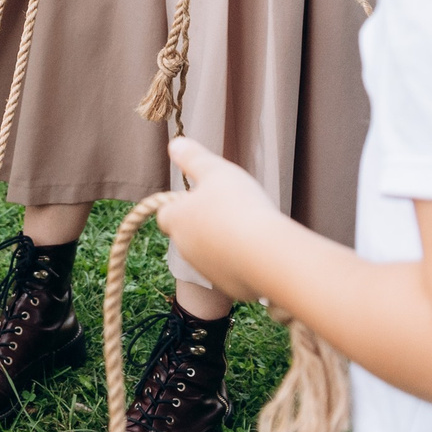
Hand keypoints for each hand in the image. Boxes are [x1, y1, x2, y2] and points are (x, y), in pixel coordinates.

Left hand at [152, 137, 285, 302]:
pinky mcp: (228, 287)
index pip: (166, 214)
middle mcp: (185, 248)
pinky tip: (259, 250)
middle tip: (231, 210)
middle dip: (204, 224)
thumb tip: (175, 143)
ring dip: (223, 243)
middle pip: (188, 234)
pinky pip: (230, 272)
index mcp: (176, 220)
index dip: (181, 205)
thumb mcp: (215, 170)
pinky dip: (240, 262)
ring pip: (209, 254)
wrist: (266, 254)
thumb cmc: (238, 206)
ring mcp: (206, 270)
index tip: (202, 198)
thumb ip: (193, 157)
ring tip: (249, 227)